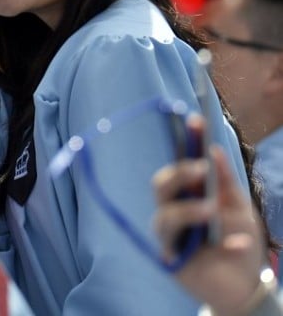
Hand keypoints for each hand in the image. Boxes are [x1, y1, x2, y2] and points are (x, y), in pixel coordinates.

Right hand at [152, 124, 266, 315]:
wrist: (245, 284)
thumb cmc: (237, 241)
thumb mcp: (239, 208)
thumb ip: (225, 182)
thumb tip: (214, 150)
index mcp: (188, 194)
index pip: (180, 163)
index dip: (186, 142)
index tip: (196, 120)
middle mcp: (173, 210)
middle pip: (161, 185)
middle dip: (178, 174)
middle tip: (200, 170)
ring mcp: (170, 235)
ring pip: (164, 216)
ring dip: (187, 210)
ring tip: (211, 211)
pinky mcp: (173, 260)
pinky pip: (184, 249)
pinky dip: (219, 246)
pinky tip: (236, 247)